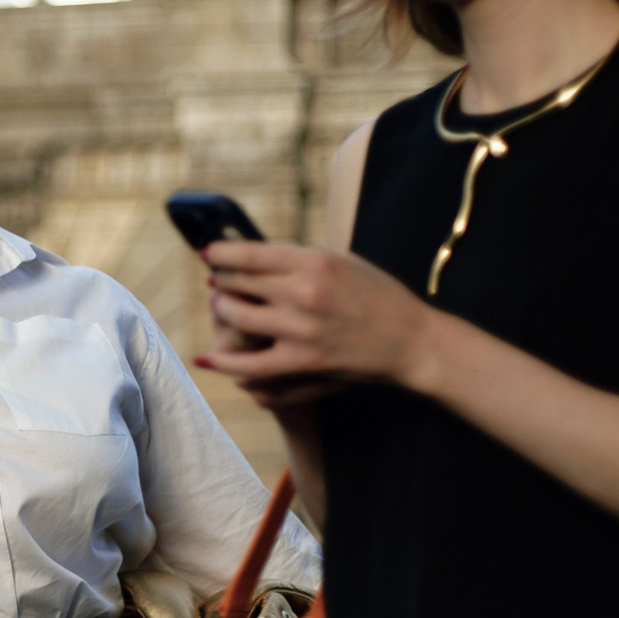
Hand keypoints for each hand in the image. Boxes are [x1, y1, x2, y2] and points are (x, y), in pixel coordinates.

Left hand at [195, 239, 440, 402]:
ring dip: (222, 310)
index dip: (220, 254)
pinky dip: (223, 362)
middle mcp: (304, 292)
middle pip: (236, 282)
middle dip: (222, 281)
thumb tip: (250, 253)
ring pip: (236, 316)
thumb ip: (297, 258)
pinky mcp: (304, 361)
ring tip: (224, 307)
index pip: (247, 253)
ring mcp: (301, 329)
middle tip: (219, 282)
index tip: (209, 255)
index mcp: (314, 261)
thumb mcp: (341, 261)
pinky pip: (249, 365)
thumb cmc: (377, 296)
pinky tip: (206, 357)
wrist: (412, 341)